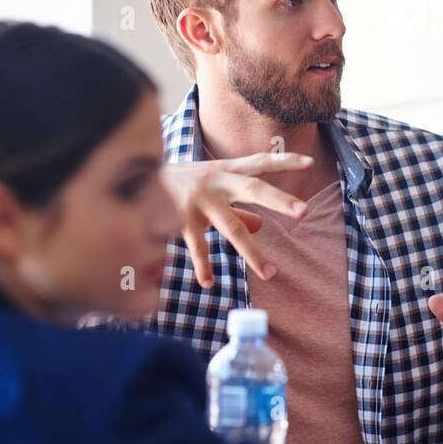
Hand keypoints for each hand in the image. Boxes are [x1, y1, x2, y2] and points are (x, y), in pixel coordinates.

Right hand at [161, 152, 313, 287]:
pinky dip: (202, 265)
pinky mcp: (179, 218)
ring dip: (251, 252)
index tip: (310, 162)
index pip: (260, 162)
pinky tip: (209, 282)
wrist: (132, 177)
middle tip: (305, 212)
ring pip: (230, 227)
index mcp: (225, 171)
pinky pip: (196, 246)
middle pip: (253, 189)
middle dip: (280, 200)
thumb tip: (260, 226)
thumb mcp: (209, 187)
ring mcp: (198, 200)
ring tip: (270, 273)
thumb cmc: (180, 183)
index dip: (284, 161)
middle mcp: (215, 182)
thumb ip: (236, 206)